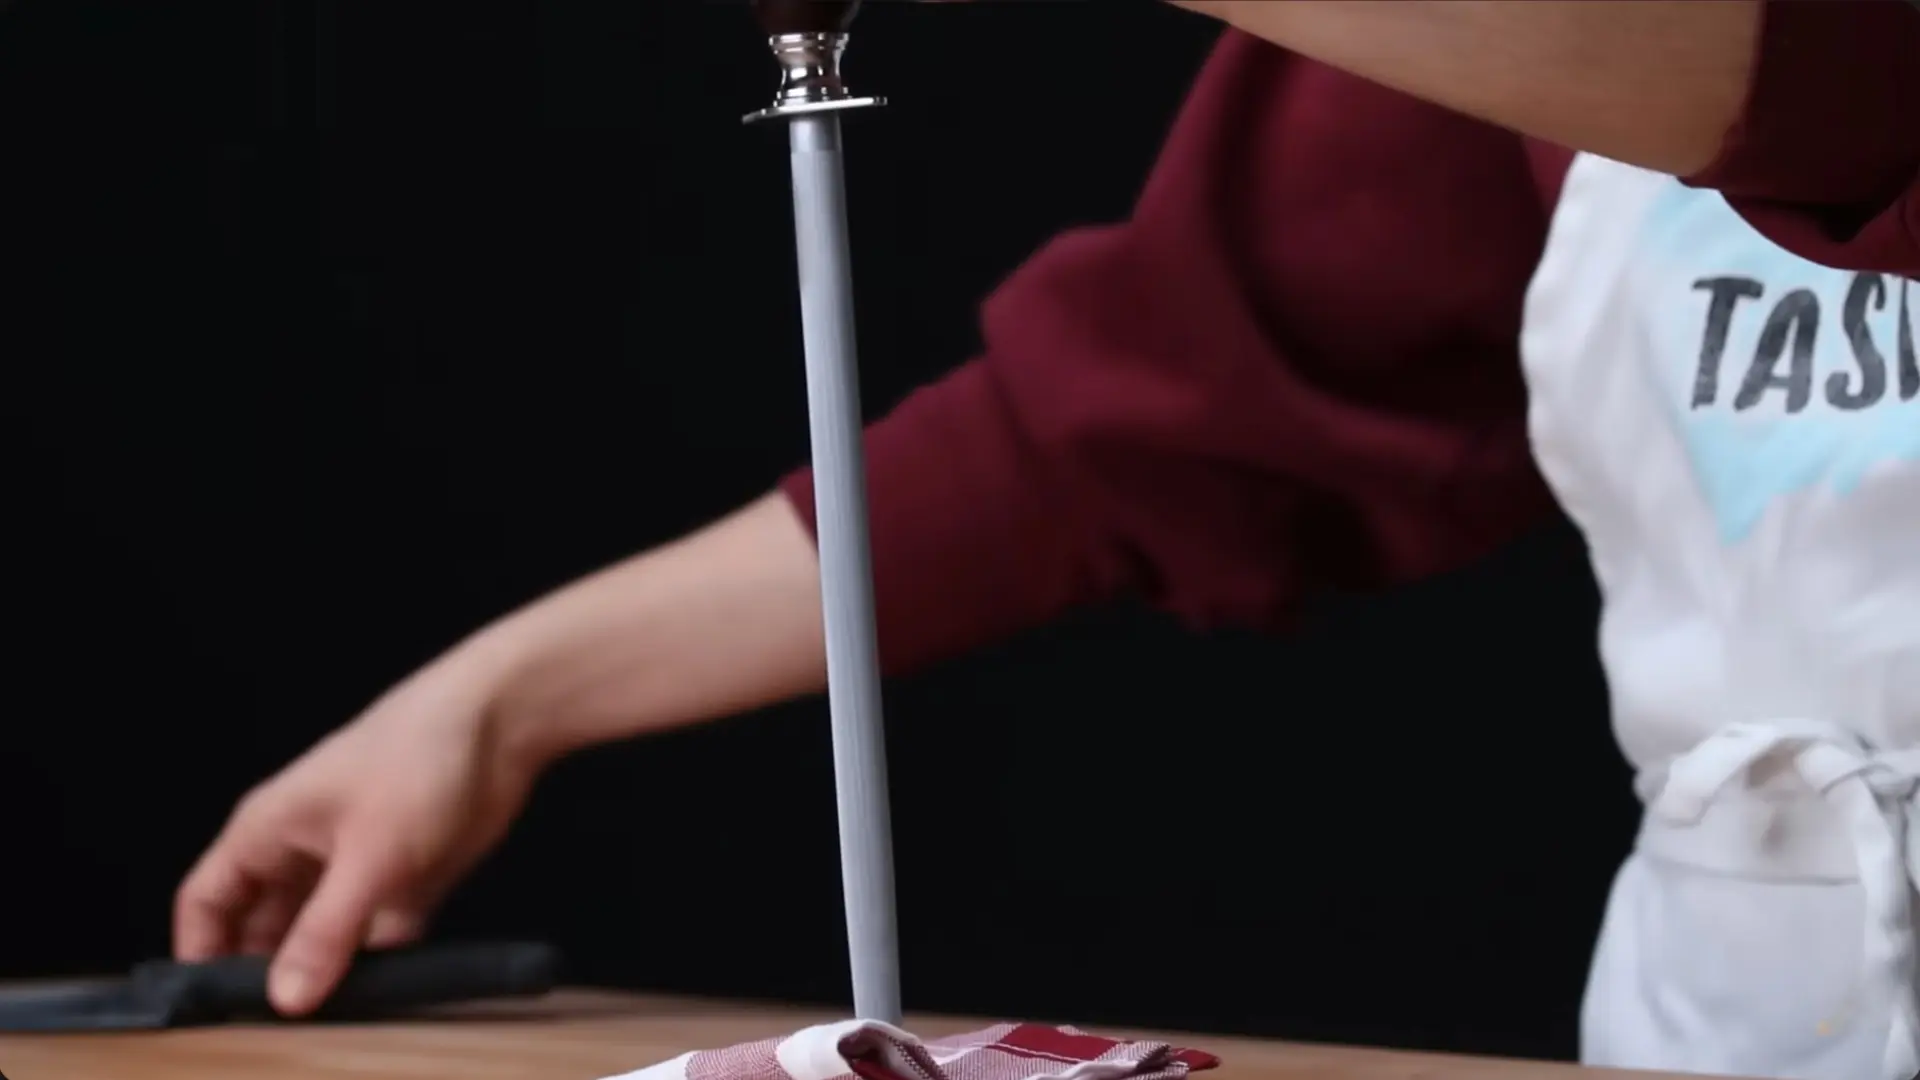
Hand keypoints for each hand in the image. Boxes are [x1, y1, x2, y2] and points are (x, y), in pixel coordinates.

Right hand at [173, 649, 537, 1016]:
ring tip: (334, 1010)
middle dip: (268, 971)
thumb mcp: (367, 855)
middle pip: (262, 926)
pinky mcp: (405, 876)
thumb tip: (287, 997)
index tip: (218, 1004)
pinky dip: (380, 958)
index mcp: (267, 830)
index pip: (207, 899)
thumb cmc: (418, 756)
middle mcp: (303, 849)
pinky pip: (378, 933)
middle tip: (281, 1021)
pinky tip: (388, 984)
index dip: (202, 950)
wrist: (501, 723)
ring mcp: (355, 864)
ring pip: (321, 934)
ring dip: (327, 968)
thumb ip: (325, 931)